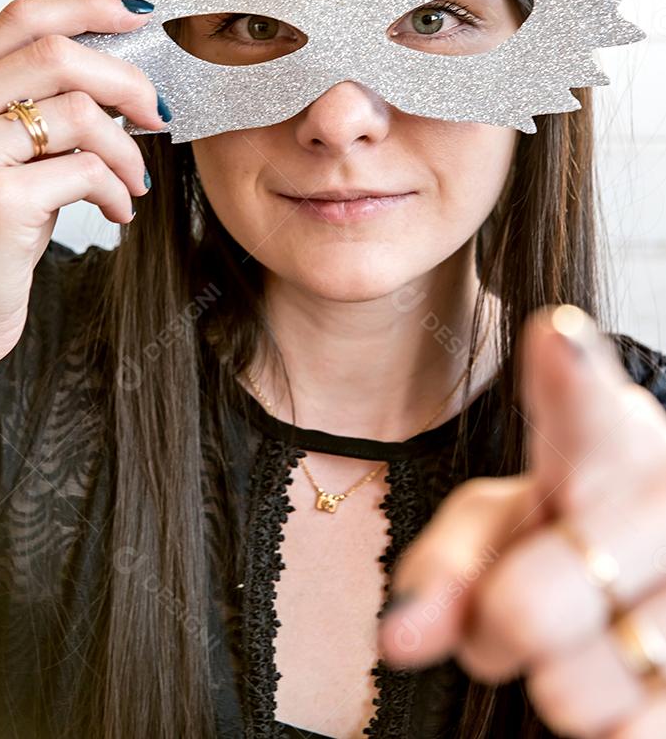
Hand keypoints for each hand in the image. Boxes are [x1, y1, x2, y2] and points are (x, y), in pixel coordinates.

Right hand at [0, 0, 163, 375]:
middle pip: (55, 54)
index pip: (18, 19)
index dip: (86, 6)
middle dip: (126, 79)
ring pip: (79, 111)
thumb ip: (37, 118)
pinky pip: (85, 169)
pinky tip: (118, 210)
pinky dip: (118, 188)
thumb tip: (118, 83)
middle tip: (157, 113)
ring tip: (134, 181)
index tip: (137, 16)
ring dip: (127, 148)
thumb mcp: (4, 164)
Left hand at [377, 305, 665, 737]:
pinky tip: (619, 673)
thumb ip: (441, 565)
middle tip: (515, 605)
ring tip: (579, 634)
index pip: (585, 409)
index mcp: (608, 439)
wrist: (653, 580)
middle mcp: (665, 498)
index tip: (555, 339)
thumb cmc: (561, 535)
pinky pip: (622, 735)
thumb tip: (399, 639)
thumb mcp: (494, 523)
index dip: (570, 379)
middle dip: (493, 626)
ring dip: (547, 681)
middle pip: (525, 608)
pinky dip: (595, 723)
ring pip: (570, 691)